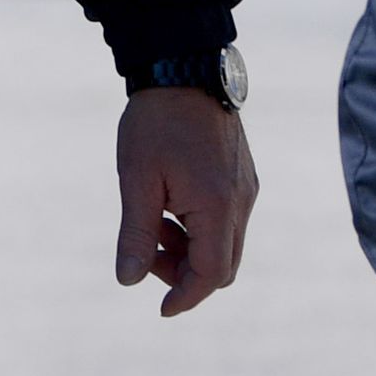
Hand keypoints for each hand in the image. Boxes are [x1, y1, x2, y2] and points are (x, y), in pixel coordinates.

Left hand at [113, 88, 256, 316]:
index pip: (212, 274)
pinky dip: (200, 228)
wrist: (183, 66)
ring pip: (226, 242)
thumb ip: (136, 234)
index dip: (186, 296)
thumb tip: (129, 280)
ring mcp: (246, 187)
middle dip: (185, 274)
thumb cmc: (155, 122)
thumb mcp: (137, 179)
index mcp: (217, 206)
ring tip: (153, 226)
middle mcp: (241, 201)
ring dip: (191, 250)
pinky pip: (227, 219)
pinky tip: (170, 206)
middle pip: (224, 265)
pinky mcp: (243, 175)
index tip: (161, 308)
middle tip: (147, 257)